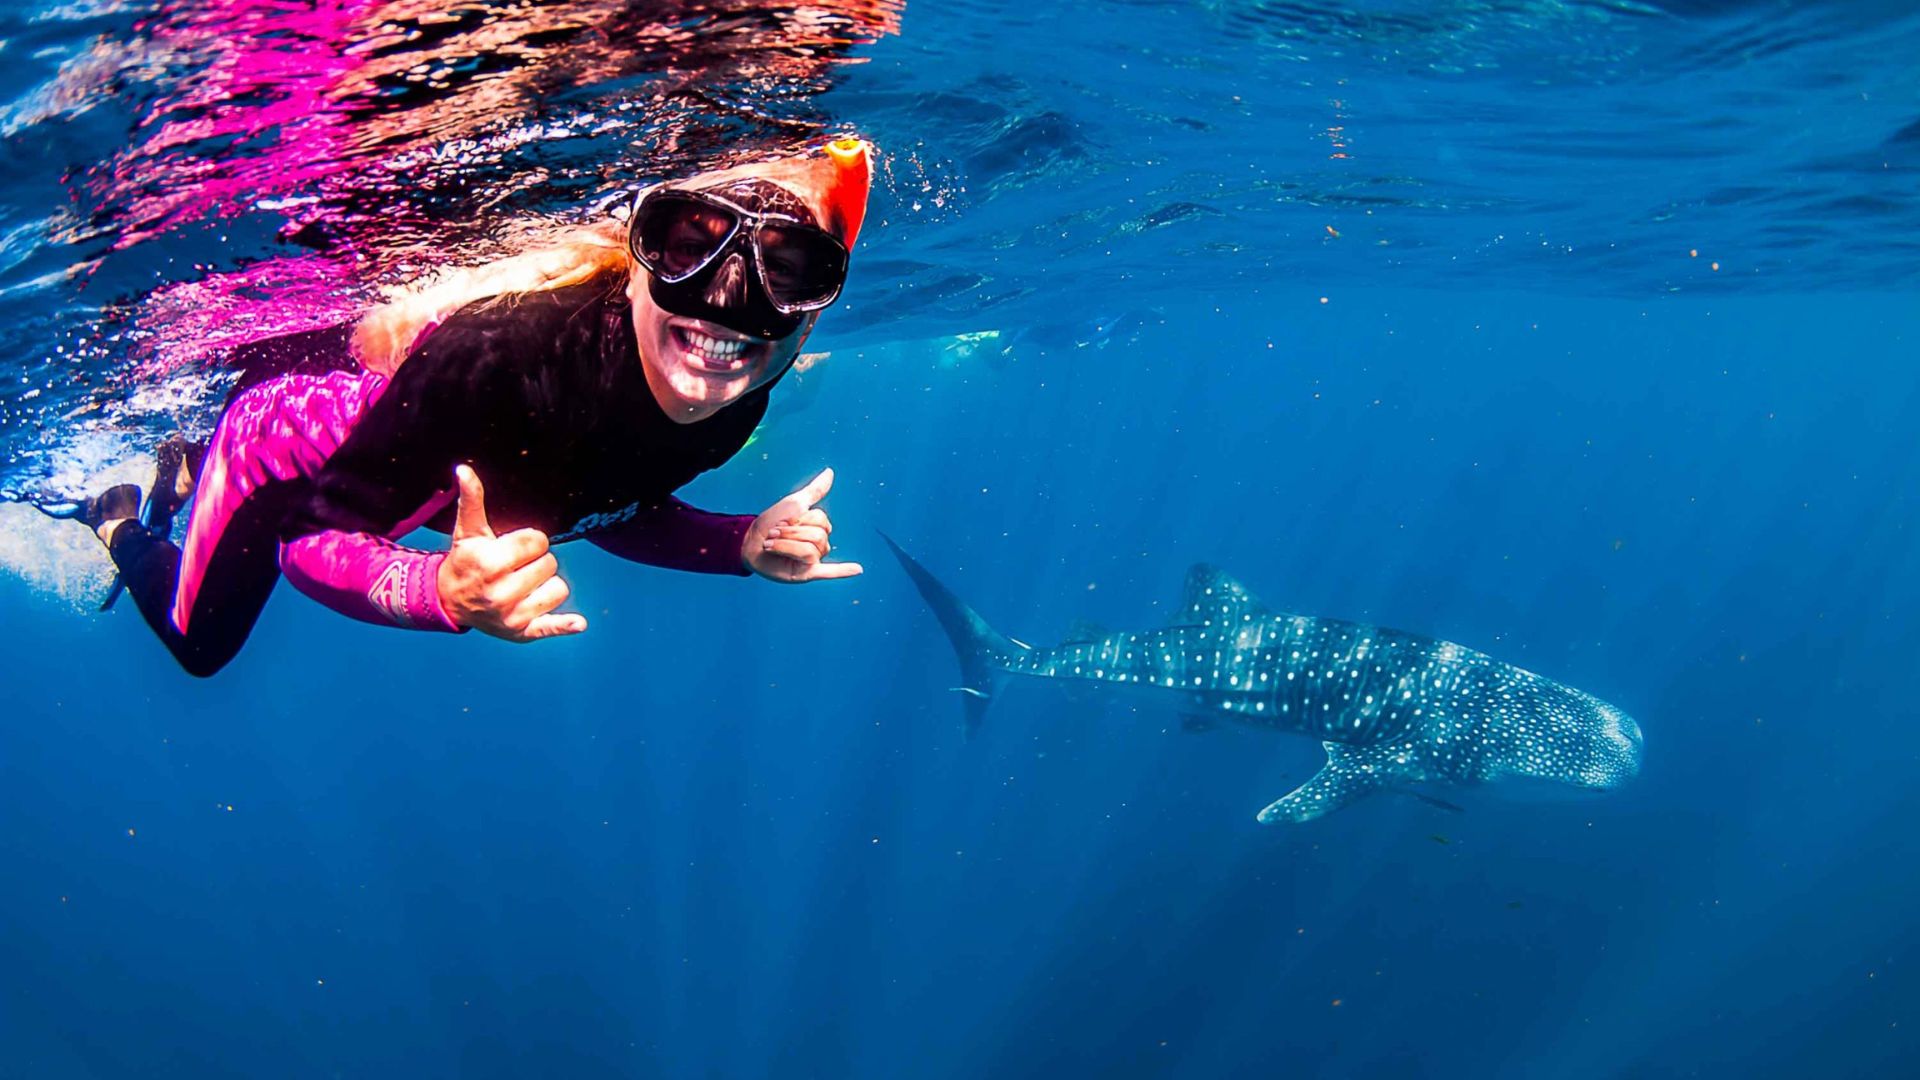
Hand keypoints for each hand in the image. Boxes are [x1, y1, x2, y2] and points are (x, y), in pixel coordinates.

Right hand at [436, 465, 586, 640]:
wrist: (450, 601)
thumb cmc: (466, 561)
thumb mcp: (468, 531)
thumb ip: (471, 500)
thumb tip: (463, 470)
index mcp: (491, 563)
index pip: (538, 541)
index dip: (528, 541)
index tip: (512, 549)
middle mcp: (501, 592)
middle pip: (550, 563)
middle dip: (535, 561)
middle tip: (513, 568)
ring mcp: (513, 615)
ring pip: (558, 588)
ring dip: (545, 584)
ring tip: (521, 585)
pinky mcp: (522, 632)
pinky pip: (551, 627)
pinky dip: (565, 625)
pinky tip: (579, 624)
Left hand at [742, 467, 863, 583]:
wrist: (750, 541)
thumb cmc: (771, 522)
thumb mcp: (794, 503)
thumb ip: (815, 491)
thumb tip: (830, 472)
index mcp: (819, 527)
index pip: (820, 520)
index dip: (798, 519)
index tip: (781, 521)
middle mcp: (820, 544)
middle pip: (817, 536)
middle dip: (790, 533)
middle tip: (773, 534)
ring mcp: (814, 560)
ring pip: (811, 551)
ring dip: (785, 546)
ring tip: (771, 545)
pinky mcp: (807, 573)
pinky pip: (829, 572)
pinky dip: (843, 571)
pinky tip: (858, 570)